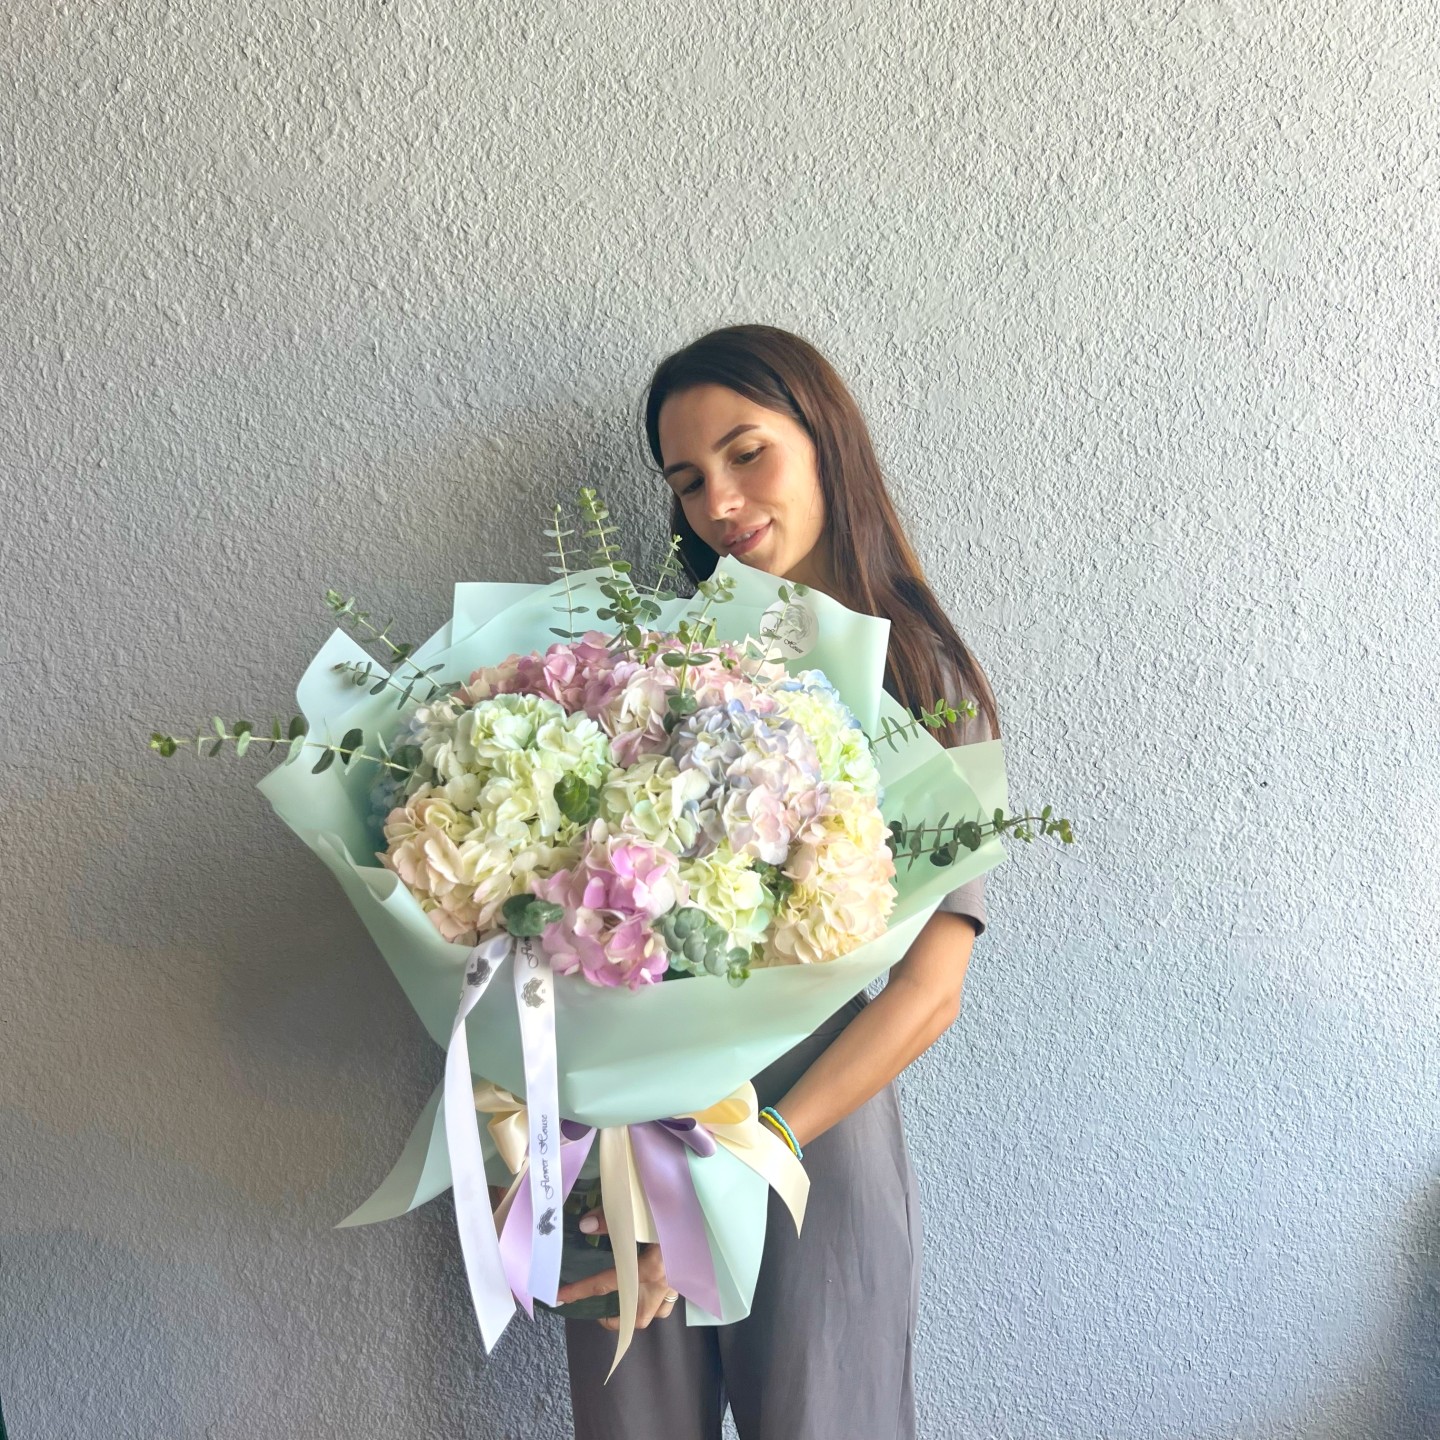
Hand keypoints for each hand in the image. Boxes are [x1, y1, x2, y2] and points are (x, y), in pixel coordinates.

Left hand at [554, 1206, 679, 1329]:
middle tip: (595, 1309)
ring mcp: (680, 1281)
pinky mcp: (689, 1275)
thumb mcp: (644, 1208)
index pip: (607, 1284)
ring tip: (620, 1302)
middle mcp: (665, 1281)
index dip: (581, 1290)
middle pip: (635, 1316)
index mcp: (652, 1266)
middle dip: (613, 1319)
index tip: (559, 1296)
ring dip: (635, 1312)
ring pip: (655, 1312)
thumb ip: (613, 1218)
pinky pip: (670, 1299)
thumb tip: (584, 1226)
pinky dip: (656, 1299)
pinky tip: (648, 1285)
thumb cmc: (681, 1205)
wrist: (718, 1205)